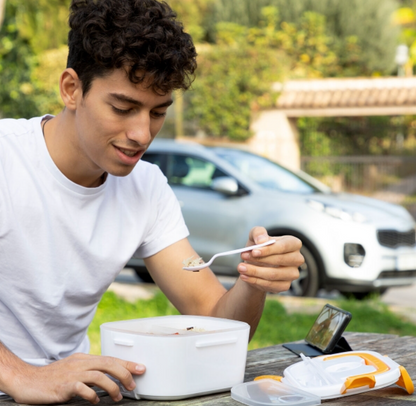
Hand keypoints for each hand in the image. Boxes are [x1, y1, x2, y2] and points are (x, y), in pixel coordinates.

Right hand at [8, 353, 144, 403]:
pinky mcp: (63, 386)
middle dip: (125, 373)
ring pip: (99, 375)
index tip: (141, 368)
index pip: (110, 358)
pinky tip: (95, 401)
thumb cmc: (52, 378)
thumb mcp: (74, 369)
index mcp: (84, 359)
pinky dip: (91, 395)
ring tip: (118, 396)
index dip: (127, 363)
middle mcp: (80, 363)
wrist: (28, 381)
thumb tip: (108, 378)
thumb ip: (89, 371)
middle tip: (133, 385)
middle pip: (108, 364)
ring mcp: (72, 374)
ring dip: (112, 386)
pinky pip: (82, 388)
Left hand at [237, 226, 302, 292]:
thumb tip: (261, 240)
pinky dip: (255, 281)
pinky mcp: (285, 285)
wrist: (256, 264)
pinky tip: (245, 276)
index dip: (269, 249)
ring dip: (254, 271)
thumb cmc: (259, 247)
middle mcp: (297, 259)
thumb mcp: (255, 236)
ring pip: (273, 275)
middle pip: (279, 260)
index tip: (254, 251)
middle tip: (243, 257)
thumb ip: (258, 232)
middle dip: (259, 260)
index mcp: (293, 243)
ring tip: (240, 268)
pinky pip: (271, 285)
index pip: (284, 246)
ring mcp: (293, 273)